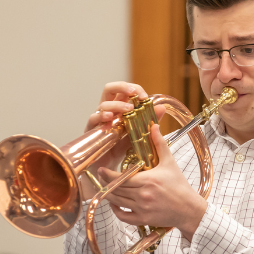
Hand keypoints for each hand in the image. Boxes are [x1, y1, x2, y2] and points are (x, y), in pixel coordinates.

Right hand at [79, 82, 164, 197]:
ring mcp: (98, 120)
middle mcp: (107, 110)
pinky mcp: (91, 131)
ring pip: (103, 104)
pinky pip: (93, 119)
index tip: (144, 97)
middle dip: (122, 86)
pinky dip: (102, 117)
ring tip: (128, 109)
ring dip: (117, 104)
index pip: (124, 90)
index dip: (134, 89)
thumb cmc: (120, 147)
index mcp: (118, 108)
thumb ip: (148, 121)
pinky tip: (110, 119)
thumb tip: (162, 108)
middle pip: (110, 89)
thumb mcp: (137, 133)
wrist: (107, 167)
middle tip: (133, 92)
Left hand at [98, 124, 206, 239]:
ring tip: (105, 189)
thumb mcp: (170, 163)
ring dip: (109, 196)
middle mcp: (143, 195)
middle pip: (116, 189)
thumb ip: (160, 144)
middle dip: (106, 184)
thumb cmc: (180, 185)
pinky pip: (123, 217)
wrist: (189, 209)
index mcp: (148, 180)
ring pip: (117, 202)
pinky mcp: (143, 220)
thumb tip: (154, 126)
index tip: (101, 170)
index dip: (107, 175)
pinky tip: (115, 204)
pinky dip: (116, 211)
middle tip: (100, 178)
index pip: (121, 177)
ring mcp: (142, 209)